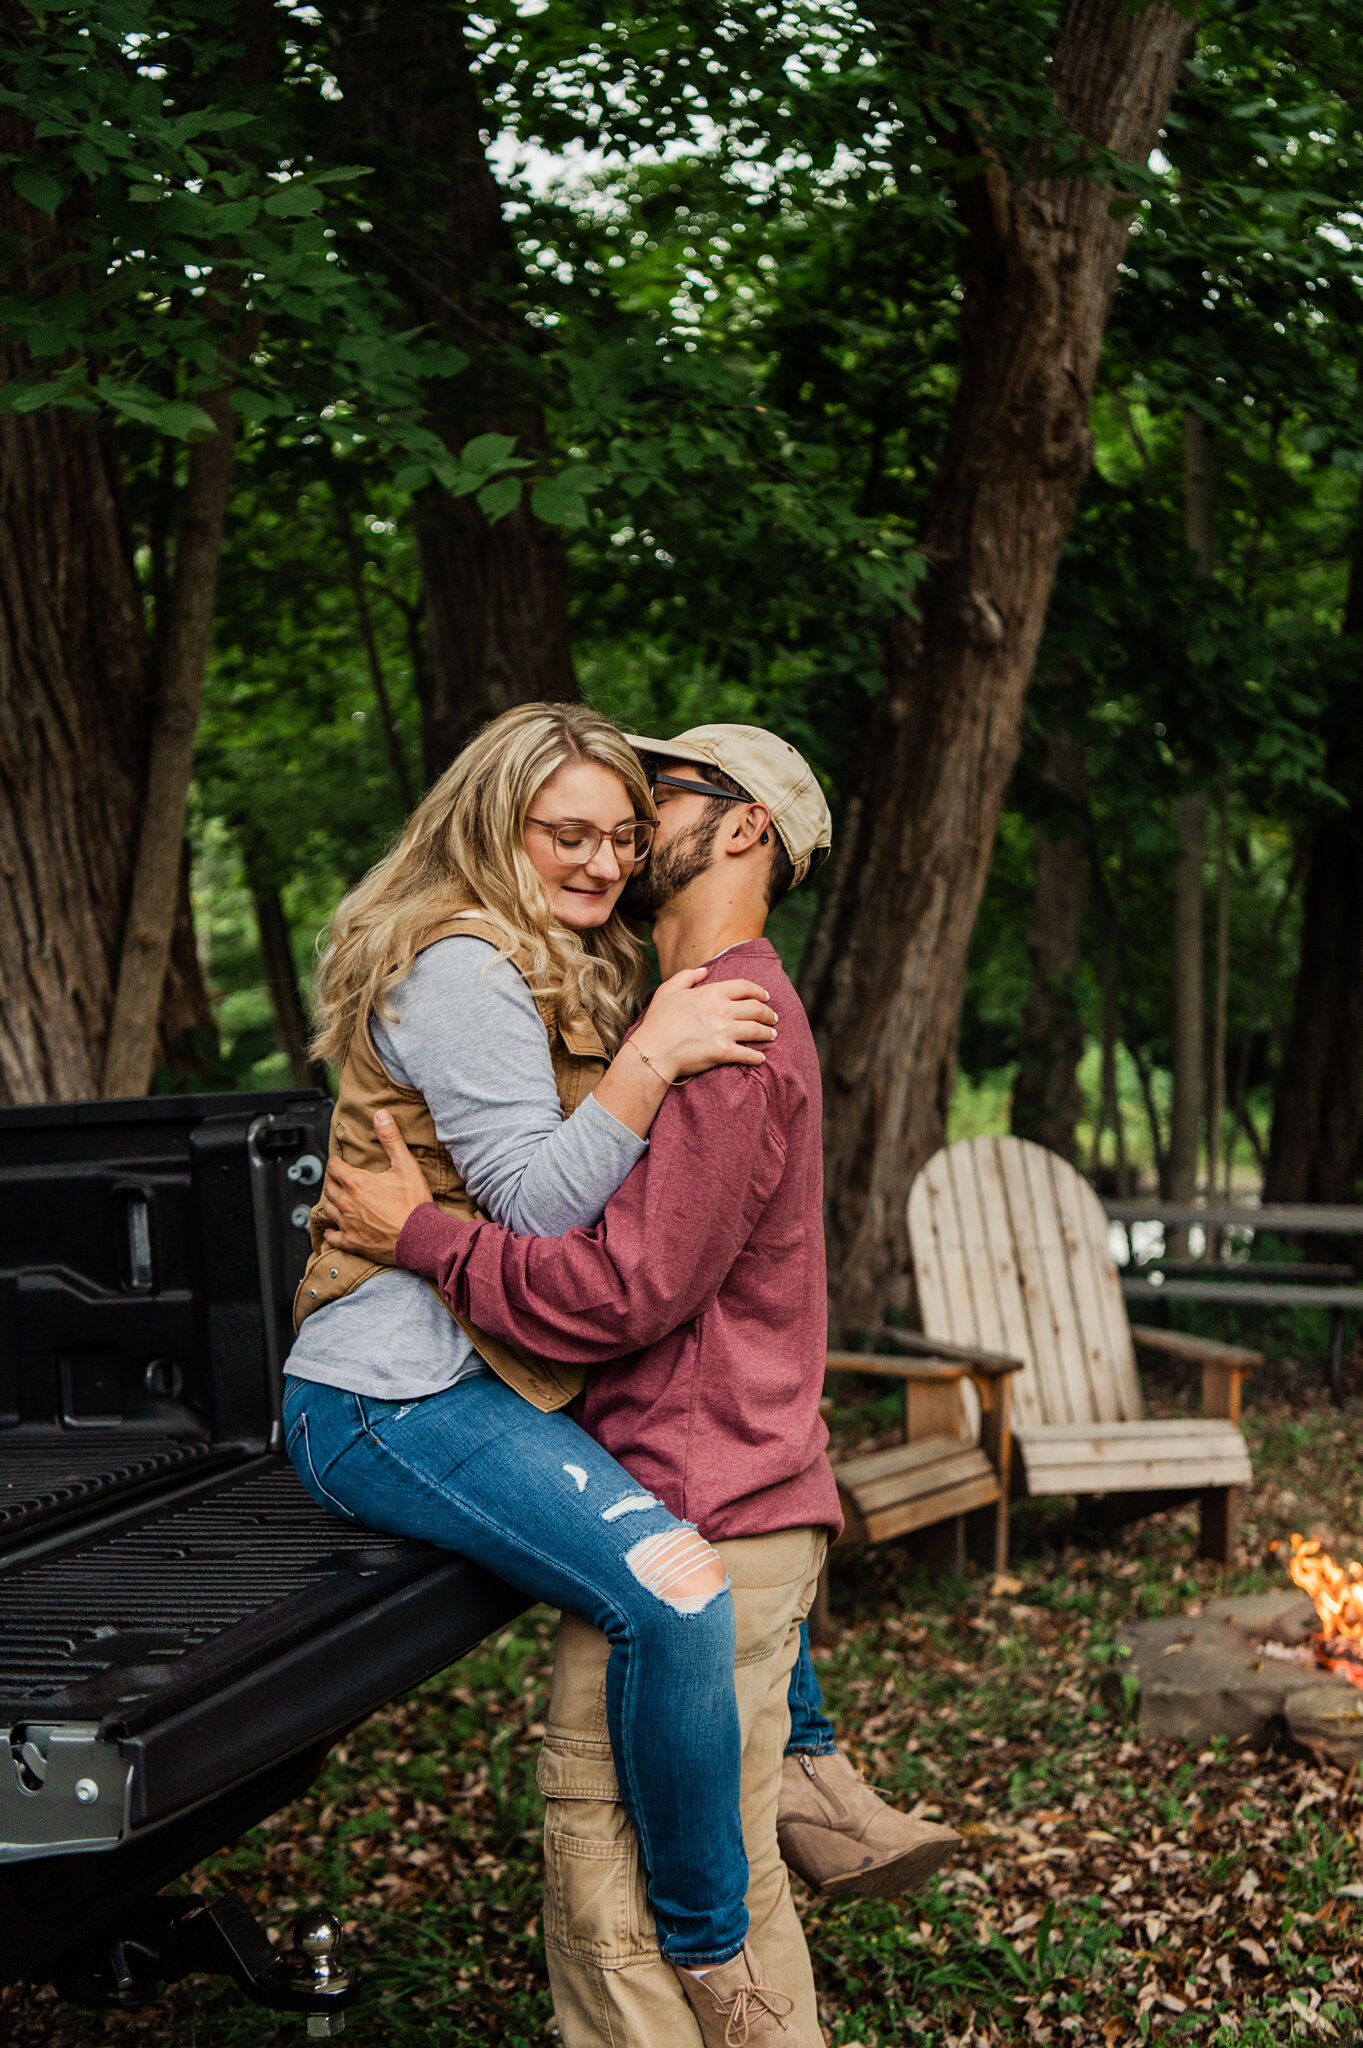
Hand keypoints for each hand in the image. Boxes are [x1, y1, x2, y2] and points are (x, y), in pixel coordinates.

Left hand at [318, 1111, 431, 1262]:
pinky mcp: (352, 1242)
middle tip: (339, 1177)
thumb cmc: (413, 1203)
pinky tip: (333, 1230)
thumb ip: (391, 1139)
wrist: (420, 1238)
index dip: (336, 1161)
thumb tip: (380, 1115)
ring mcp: (347, 1224)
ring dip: (331, 1202)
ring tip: (337, 1198)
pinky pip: (332, 1237)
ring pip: (328, 1210)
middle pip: (329, 1188)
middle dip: (333, 1180)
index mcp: (356, 1183)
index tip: (340, 1160)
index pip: (334, 1167)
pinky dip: (330, 1232)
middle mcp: (346, 1203)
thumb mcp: (405, 1165)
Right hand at [632, 966, 777, 1081]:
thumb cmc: (657, 1022)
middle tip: (773, 1018)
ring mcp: (724, 1032)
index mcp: (711, 993)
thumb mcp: (667, 990)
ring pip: (756, 1030)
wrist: (653, 1051)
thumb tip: (704, 971)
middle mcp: (721, 1010)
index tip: (766, 997)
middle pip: (756, 1009)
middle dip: (768, 1013)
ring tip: (772, 1035)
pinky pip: (748, 1054)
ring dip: (768, 1033)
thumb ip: (687, 976)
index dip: (759, 991)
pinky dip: (757, 1056)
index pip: (744, 987)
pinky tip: (761, 1058)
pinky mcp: (723, 1053)